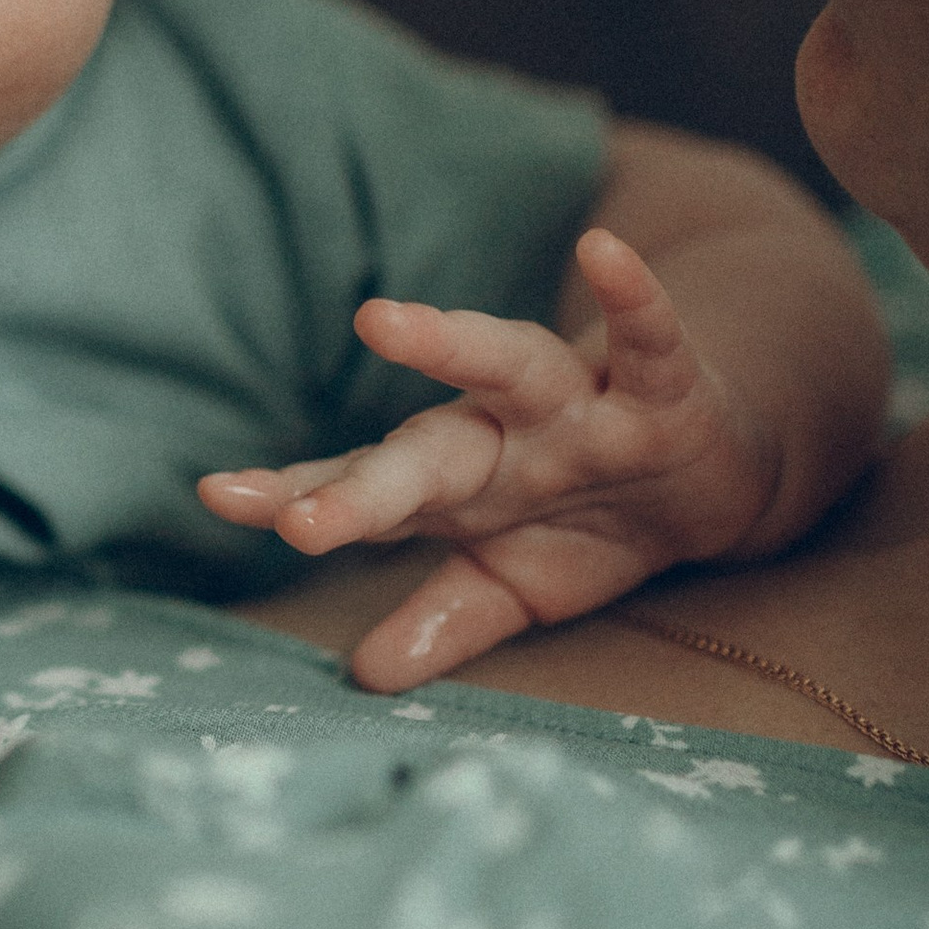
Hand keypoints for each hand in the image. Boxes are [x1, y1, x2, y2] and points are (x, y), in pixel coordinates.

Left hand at [199, 227, 780, 690]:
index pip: (363, 486)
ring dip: (449, 344)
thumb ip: (443, 621)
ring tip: (380, 321)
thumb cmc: (591, 525)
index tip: (220, 494)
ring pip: (508, 366)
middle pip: (423, 451)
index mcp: (457, 483)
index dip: (294, 493)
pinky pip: (647, 339)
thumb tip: (364, 676)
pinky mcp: (661, 391)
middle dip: (362, 486)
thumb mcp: (514, 588)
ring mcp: (578, 408)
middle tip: (292, 518)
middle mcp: (503, 434)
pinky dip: (632, 297)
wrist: (708, 482)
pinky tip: (603, 251)